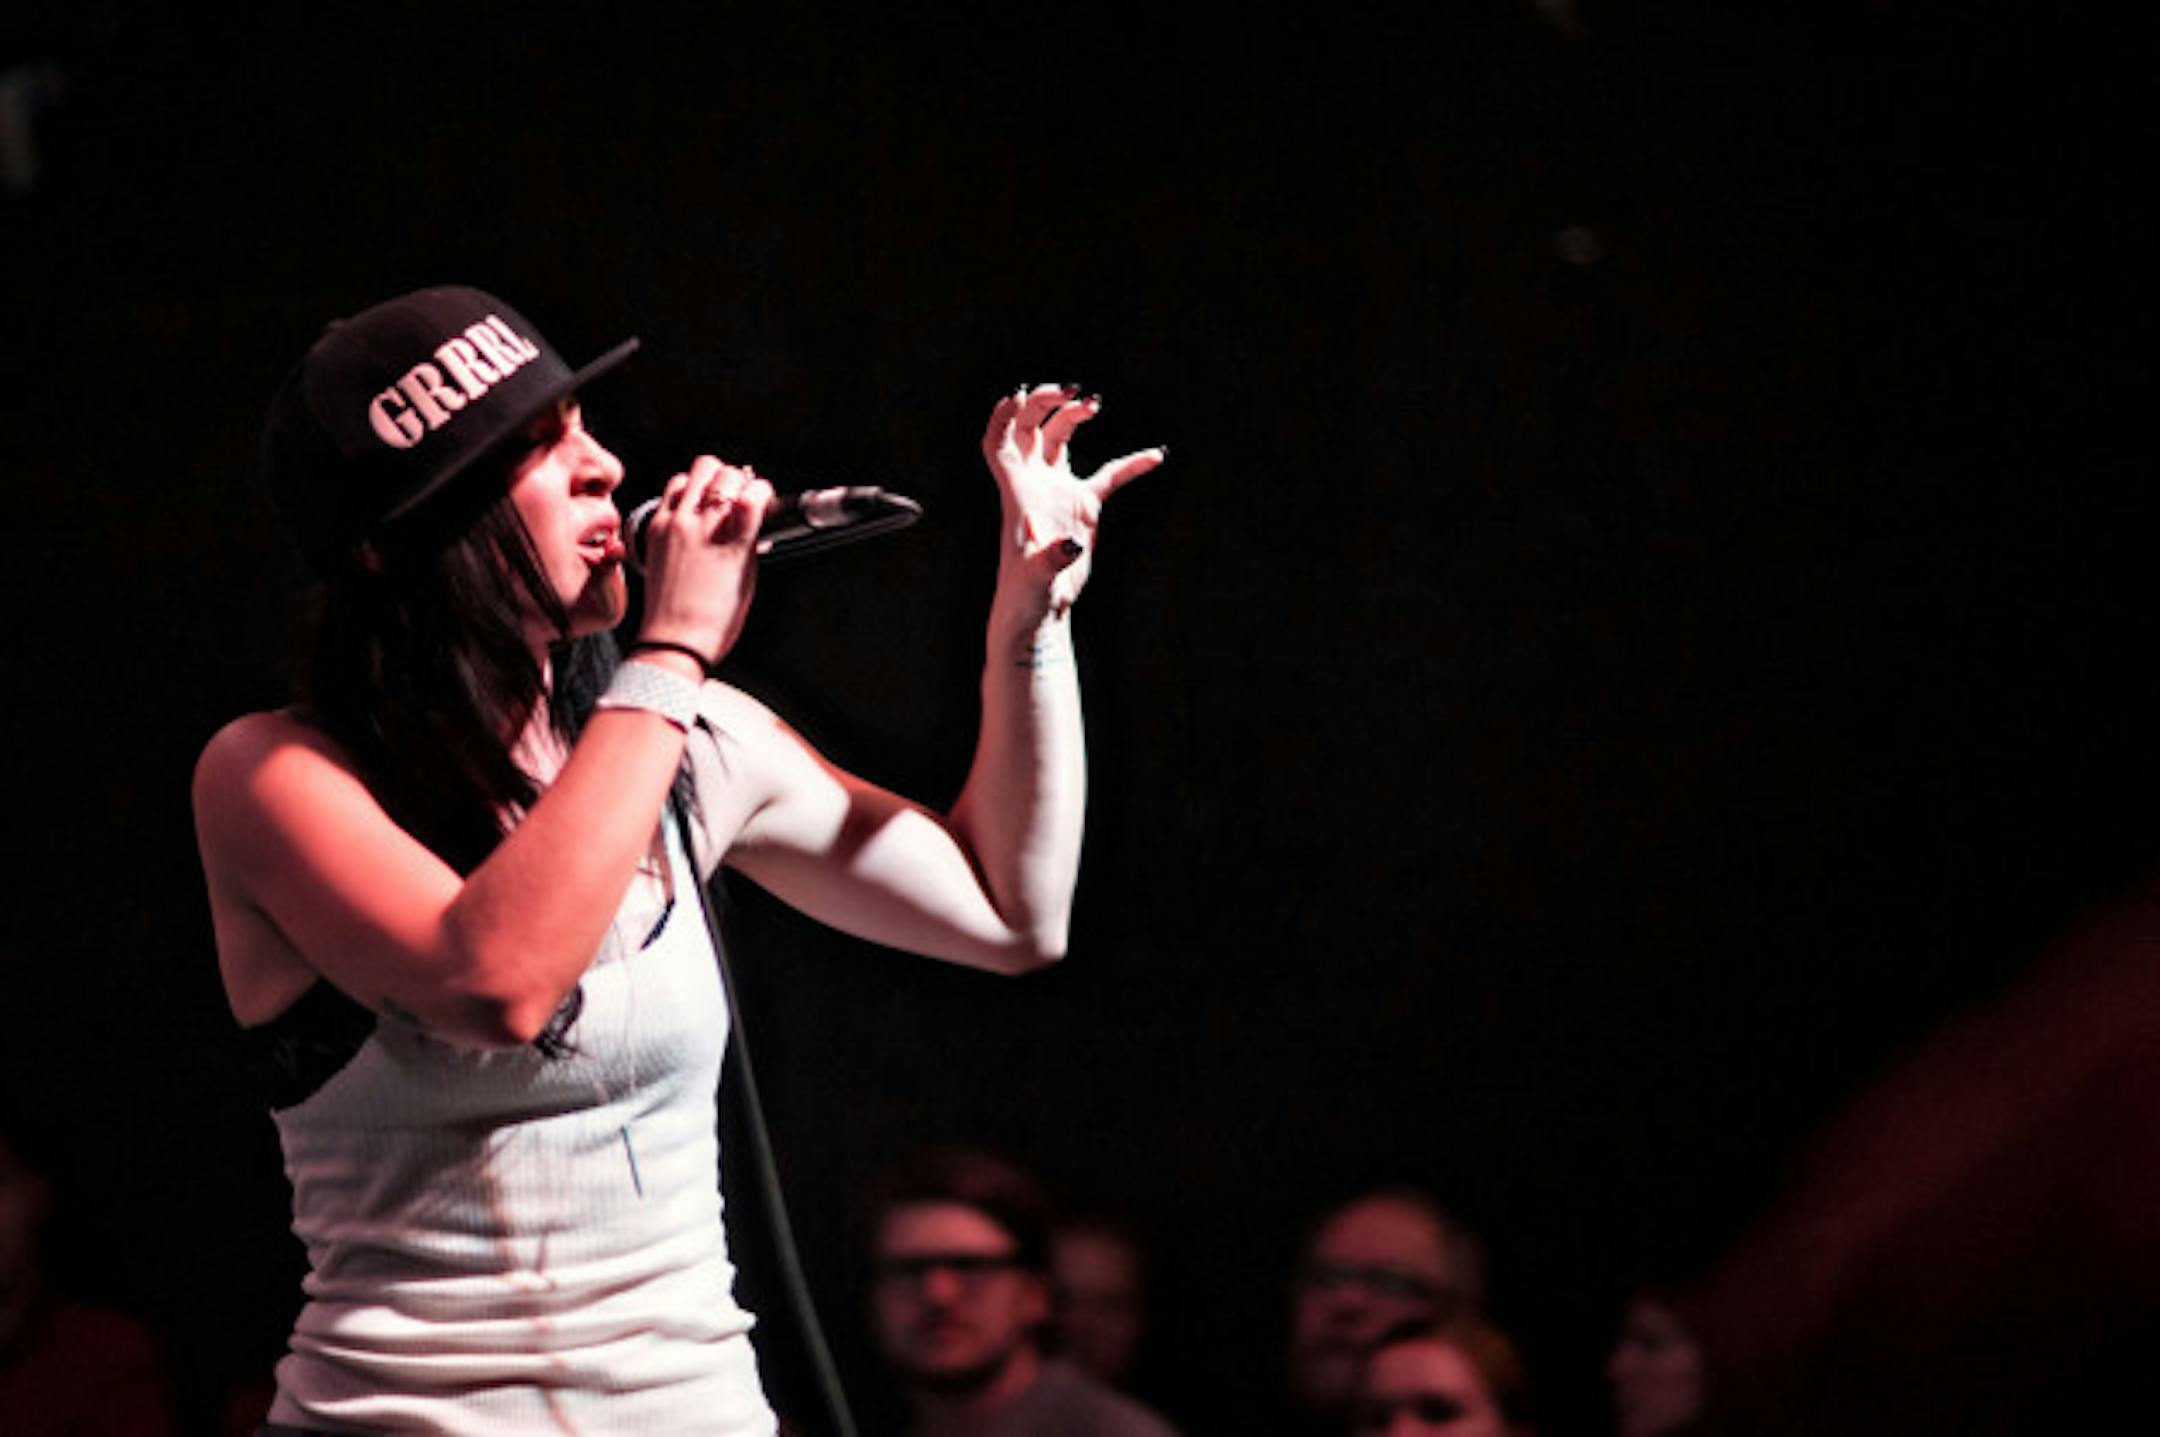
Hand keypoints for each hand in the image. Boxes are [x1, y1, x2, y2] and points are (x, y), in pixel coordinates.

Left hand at [632, 456, 772, 665]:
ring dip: (710, 479)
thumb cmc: (715, 618)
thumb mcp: (746, 577)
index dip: (763, 492)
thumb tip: (750, 517)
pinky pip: (671, 490)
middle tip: (740, 495)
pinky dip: (685, 491)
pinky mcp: (656, 527)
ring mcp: (677, 523)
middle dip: (739, 479)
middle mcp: (704, 525)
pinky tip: (692, 507)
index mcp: (734, 541)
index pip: (755, 492)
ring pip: (696, 471)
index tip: (762, 500)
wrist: (675, 639)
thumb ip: (748, 541)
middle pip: (726, 472)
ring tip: (714, 497)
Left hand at [982, 384, 1163, 620]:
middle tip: (1072, 393)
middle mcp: (1034, 484)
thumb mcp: (1035, 578)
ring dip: (1074, 416)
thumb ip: (1051, 559)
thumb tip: (1071, 546)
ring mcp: (1058, 491)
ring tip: (1094, 404)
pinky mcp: (1083, 506)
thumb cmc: (1025, 597)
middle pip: (1030, 427)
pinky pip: (1108, 475)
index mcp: (1015, 492)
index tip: (1021, 395)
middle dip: (1046, 403)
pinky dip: (1130, 465)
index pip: (999, 441)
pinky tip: (1155, 456)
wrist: (1041, 612)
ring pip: (1060, 438)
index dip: (1003, 415)